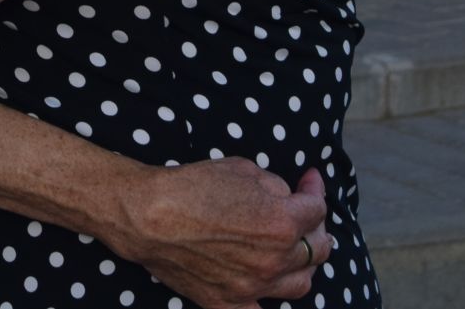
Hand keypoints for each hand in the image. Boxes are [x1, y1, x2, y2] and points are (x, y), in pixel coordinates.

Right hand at [108, 161, 331, 308]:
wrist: (147, 216)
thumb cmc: (192, 186)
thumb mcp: (242, 169)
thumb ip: (275, 186)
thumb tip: (287, 197)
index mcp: (281, 223)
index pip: (317, 208)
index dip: (315, 189)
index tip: (308, 181)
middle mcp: (274, 260)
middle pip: (317, 249)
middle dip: (316, 226)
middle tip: (306, 214)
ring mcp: (253, 287)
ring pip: (300, 284)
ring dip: (303, 264)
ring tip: (295, 251)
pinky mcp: (229, 303)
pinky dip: (269, 300)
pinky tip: (268, 285)